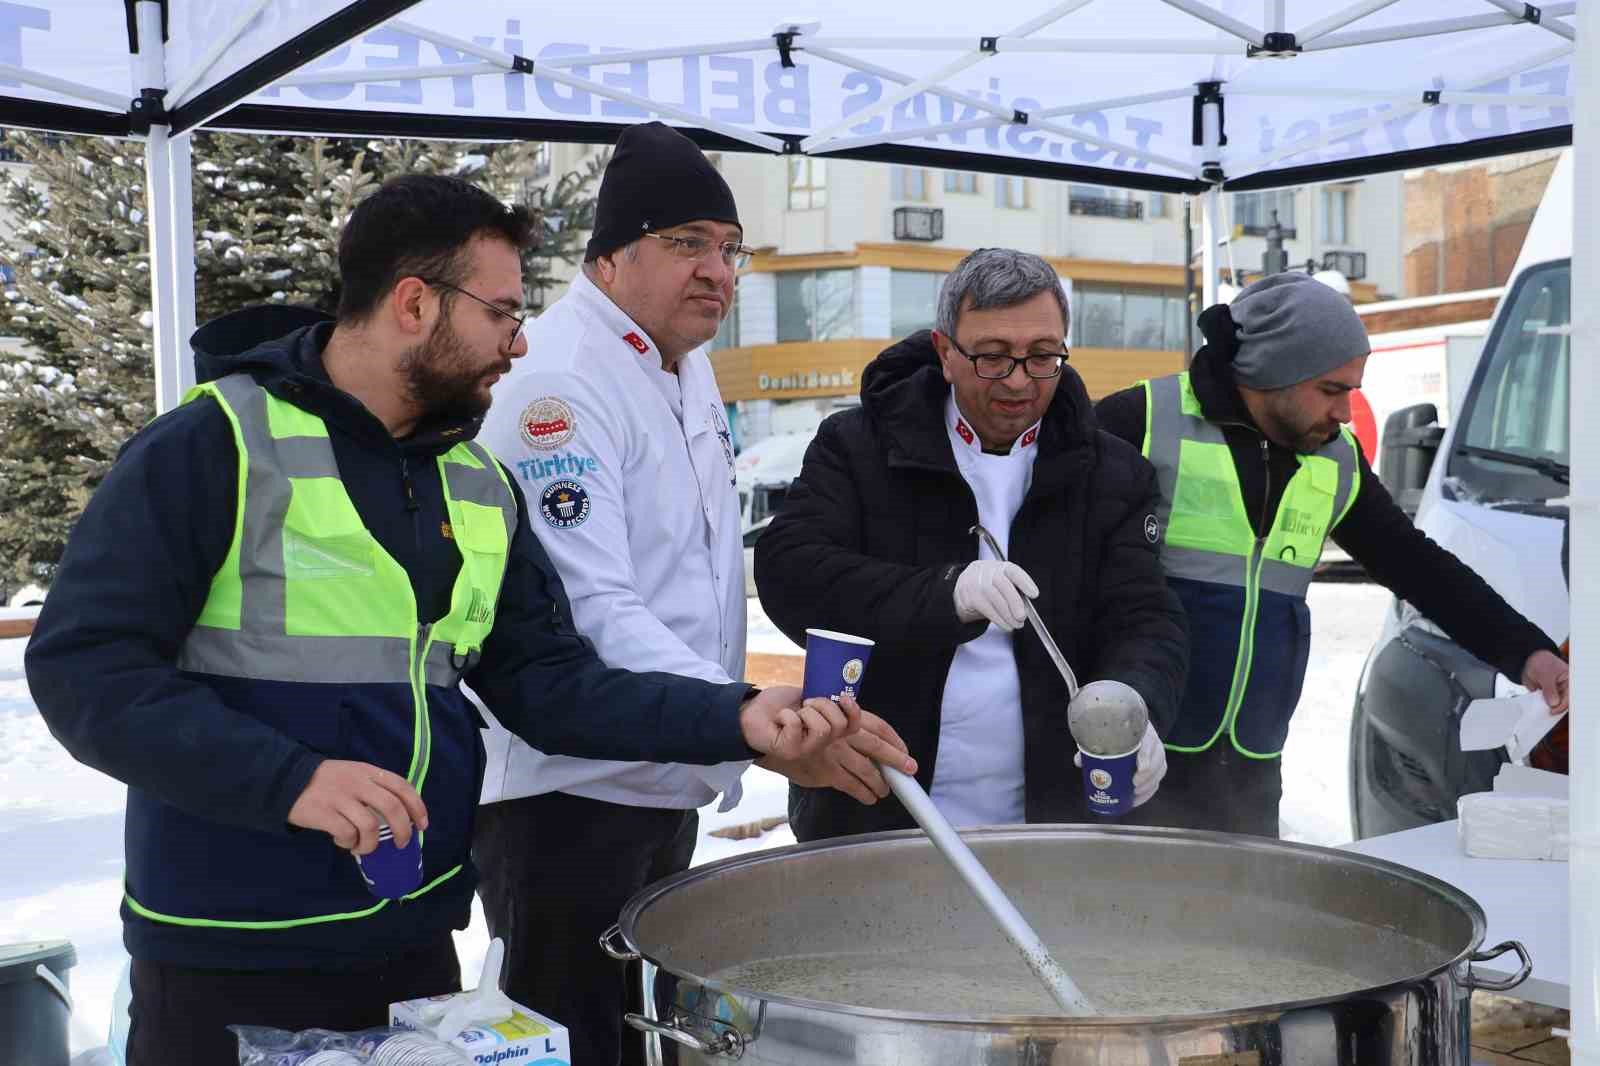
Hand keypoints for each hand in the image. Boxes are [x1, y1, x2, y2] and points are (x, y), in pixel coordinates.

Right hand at [287, 760, 427, 854]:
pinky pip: (347, 834)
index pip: (402, 786)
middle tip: (400, 844)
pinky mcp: (324, 813)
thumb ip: (374, 789)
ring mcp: (341, 797)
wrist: (287, 780)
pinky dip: (349, 843)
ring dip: (371, 844)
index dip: (417, 807)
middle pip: (392, 807)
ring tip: (363, 847)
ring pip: (370, 826)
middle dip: (402, 830)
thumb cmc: (327, 783)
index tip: (422, 825)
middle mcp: (358, 782)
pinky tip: (344, 842)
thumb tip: (398, 818)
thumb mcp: (354, 776)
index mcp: (369, 772)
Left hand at [739, 684, 858, 760]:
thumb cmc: (779, 704)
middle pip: (839, 725)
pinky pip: (796, 725)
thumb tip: (841, 693)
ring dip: (805, 712)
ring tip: (792, 713)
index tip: (842, 696)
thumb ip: (825, 699)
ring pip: (823, 728)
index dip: (853, 711)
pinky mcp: (790, 751)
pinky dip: (785, 714)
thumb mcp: (807, 696)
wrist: (751, 710)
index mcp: (827, 730)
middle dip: (823, 705)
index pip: (853, 727)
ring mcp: (805, 750)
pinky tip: (778, 719)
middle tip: (805, 704)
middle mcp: (819, 744)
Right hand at [758, 699, 918, 804]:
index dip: (892, 737)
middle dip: (895, 758)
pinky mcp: (823, 771)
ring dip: (878, 782)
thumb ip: (834, 722)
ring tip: (885, 790)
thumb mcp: (813, 711)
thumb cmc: (786, 718)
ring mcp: (833, 753)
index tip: (904, 747)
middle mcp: (841, 733)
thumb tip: (856, 735)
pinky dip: (861, 792)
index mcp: (841, 716)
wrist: (761, 726)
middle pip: (876, 745)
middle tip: (910, 769)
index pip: (875, 725)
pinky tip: (869, 798)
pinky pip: (849, 784)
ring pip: (865, 769)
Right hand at [953, 560, 1039, 630]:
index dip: (1024, 582)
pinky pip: (986, 609)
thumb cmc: (989, 586)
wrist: (963, 587)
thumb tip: (1026, 608)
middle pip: (1002, 583)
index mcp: (999, 566)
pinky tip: (1006, 625)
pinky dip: (998, 619)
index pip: (1013, 570)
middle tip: (1022, 616)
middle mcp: (986, 571)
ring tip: (1016, 624)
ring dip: (1008, 615)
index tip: (1034, 594)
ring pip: (994, 598)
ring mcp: (975, 583)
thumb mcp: (1001, 583)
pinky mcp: (970, 597)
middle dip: (1014, 602)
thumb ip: (1014, 591)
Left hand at [1072, 722, 1165, 806]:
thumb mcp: (1106, 733)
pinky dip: (1149, 791)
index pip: (1150, 742)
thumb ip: (1092, 745)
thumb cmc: (1117, 730)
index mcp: (1141, 731)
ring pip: (1160, 770)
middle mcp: (1153, 741)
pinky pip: (1158, 778)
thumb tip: (1079, 761)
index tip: (1140, 768)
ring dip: (1149, 785)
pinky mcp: (1157, 764)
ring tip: (1135, 794)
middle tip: (1134, 785)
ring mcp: (1157, 753)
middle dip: (1148, 776)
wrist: (1129, 724)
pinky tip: (1138, 798)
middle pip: (1158, 759)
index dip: (1147, 756)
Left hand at [1521, 649, 1569, 713]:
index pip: (1569, 697)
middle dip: (1555, 708)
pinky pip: (1546, 703)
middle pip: (1563, 703)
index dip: (1562, 705)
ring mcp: (1555, 692)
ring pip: (1554, 704)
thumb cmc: (1541, 663)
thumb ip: (1550, 689)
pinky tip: (1537, 709)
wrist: (1528, 660)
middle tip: (1546, 713)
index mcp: (1569, 681)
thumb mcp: (1545, 675)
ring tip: (1541, 712)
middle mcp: (1564, 688)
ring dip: (1548, 708)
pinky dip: (1542, 707)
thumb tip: (1554, 703)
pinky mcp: (1547, 695)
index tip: (1553, 710)